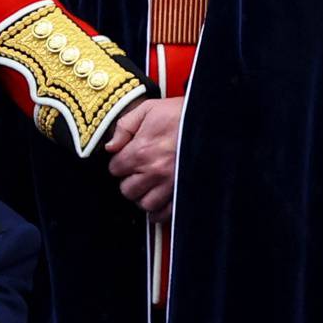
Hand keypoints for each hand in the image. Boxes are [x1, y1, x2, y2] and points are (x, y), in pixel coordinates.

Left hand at [105, 96, 183, 221]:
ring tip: (148, 186)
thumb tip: (111, 145)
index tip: (126, 159)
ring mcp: (171, 184)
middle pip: (127, 190)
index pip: (115, 169)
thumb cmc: (182, 114)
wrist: (211, 119)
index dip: (119, 163)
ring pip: (145, 204)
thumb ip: (124, 127)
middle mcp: (155, 171)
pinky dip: (159, 213)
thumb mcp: (148, 109)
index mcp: (141, 151)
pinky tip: (158, 204)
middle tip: (137, 173)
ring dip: (143, 196)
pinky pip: (166, 213)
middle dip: (129, 181)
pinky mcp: (185, 191)